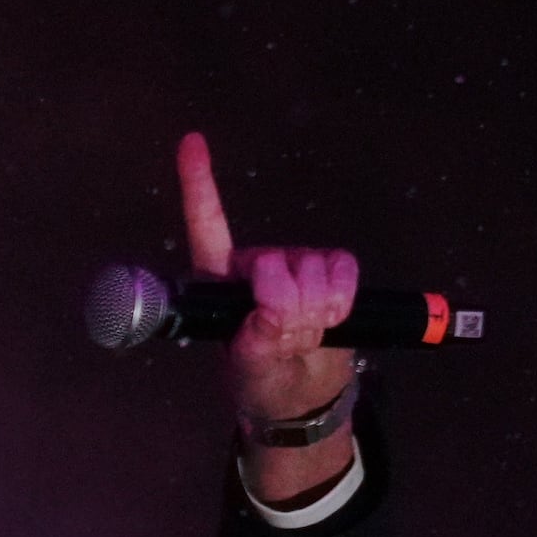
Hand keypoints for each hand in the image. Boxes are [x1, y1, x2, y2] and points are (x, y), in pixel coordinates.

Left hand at [176, 132, 362, 504]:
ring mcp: (297, 262)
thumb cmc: (262, 379)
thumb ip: (260, 337)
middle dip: (289, 311)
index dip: (199, 184)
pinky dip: (343, 299)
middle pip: (280, 268)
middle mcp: (257, 263)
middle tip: (284, 340)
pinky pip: (344, 270)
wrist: (304, 395)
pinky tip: (331, 317)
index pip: (208, 226)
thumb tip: (277, 305)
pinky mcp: (333, 267)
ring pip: (315, 272)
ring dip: (316, 312)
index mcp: (220, 281)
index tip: (192, 142)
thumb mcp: (252, 366)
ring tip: (303, 333)